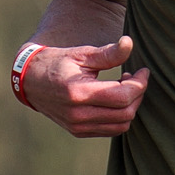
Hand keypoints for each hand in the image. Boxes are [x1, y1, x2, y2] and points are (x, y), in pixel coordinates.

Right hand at [20, 39, 149, 139]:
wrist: (30, 81)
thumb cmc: (57, 63)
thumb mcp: (81, 54)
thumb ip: (108, 53)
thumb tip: (129, 43)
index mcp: (79, 92)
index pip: (122, 96)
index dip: (140, 84)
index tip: (143, 71)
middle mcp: (79, 114)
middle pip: (125, 113)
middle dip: (138, 95)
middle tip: (136, 78)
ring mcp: (78, 126)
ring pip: (121, 125)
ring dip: (131, 107)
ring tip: (125, 87)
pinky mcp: (79, 131)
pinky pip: (111, 130)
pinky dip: (120, 117)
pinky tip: (115, 100)